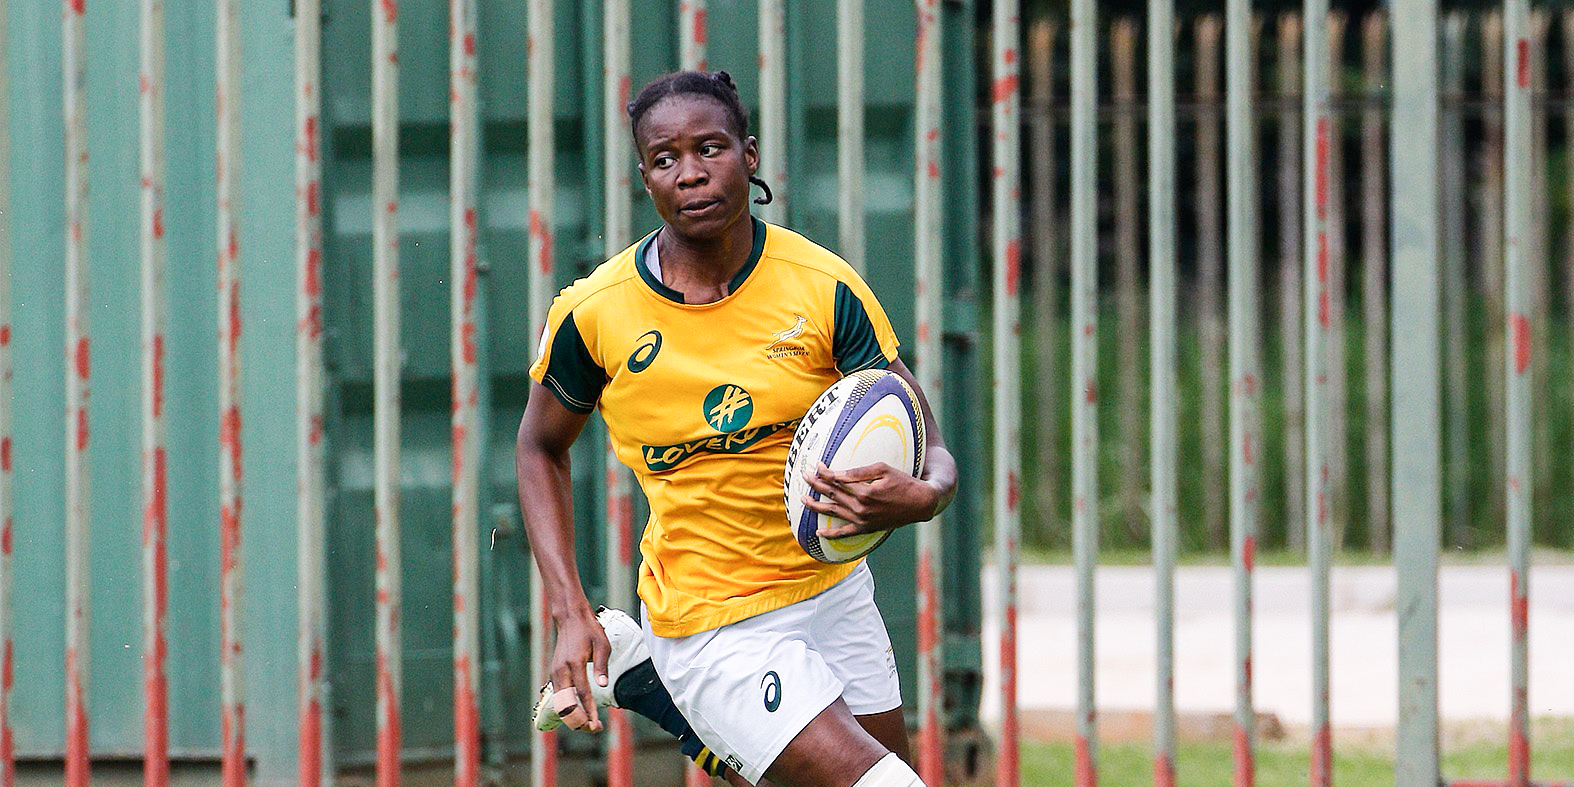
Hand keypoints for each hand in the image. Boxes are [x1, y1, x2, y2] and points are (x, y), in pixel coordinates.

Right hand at [550, 605, 609, 732]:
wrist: (570, 619)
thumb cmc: (589, 631)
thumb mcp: (602, 644)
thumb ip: (601, 666)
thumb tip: (603, 685)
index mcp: (574, 663)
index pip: (582, 694)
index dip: (589, 711)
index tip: (596, 725)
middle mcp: (561, 670)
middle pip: (566, 705)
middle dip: (578, 721)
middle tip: (594, 729)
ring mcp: (555, 673)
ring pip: (560, 704)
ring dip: (573, 717)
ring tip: (589, 724)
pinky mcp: (554, 674)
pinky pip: (559, 697)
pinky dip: (568, 708)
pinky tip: (580, 713)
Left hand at [801, 461, 941, 537]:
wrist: (920, 503)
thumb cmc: (903, 482)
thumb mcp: (883, 470)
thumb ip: (858, 473)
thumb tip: (836, 474)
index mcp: (864, 492)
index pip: (837, 480)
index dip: (824, 472)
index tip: (816, 465)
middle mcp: (861, 508)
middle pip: (832, 494)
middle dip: (816, 484)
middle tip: (804, 476)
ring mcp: (862, 520)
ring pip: (834, 512)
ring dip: (816, 506)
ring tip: (803, 500)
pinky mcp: (866, 528)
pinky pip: (844, 533)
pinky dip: (831, 534)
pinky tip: (818, 531)